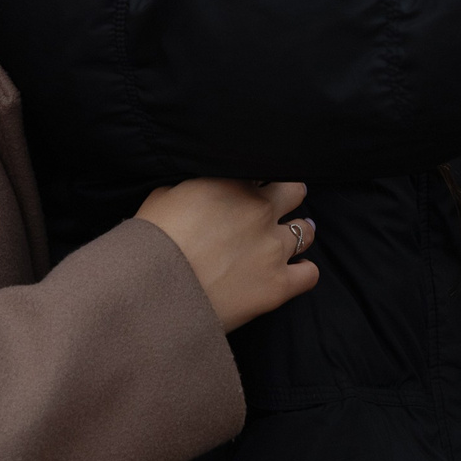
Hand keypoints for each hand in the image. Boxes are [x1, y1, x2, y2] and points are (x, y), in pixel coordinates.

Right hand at [136, 178, 317, 330]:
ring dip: (300, 233)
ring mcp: (273, 248)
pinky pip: (309, 274)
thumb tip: (196, 192)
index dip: (256, 178)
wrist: (154, 292)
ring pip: (307, 231)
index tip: (250, 187)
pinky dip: (304, 272)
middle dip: (288, 196)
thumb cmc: (151, 244)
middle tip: (280, 205)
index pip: (261, 168)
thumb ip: (189, 188)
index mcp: (232, 183)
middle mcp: (260, 210)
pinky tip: (294, 272)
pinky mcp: (279, 285)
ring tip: (293, 237)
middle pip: (295, 190)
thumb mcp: (162, 197)